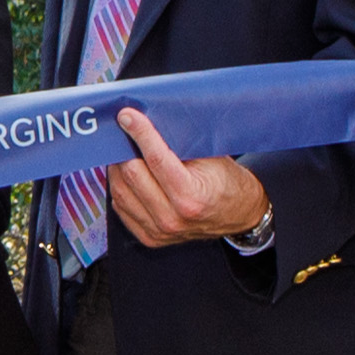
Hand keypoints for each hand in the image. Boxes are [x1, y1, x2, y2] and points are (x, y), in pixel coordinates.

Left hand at [99, 106, 271, 252]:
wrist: (238, 214)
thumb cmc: (227, 183)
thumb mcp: (212, 158)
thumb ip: (181, 143)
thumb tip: (150, 122)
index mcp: (190, 198)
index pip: (156, 159)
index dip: (140, 133)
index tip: (127, 117)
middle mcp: (172, 218)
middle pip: (132, 175)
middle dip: (122, 148)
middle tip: (120, 130)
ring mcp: (159, 231)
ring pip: (121, 192)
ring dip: (117, 168)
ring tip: (120, 150)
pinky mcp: (149, 237)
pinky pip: (121, 208)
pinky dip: (120, 187)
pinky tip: (125, 173)